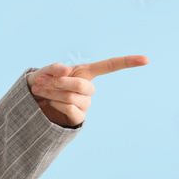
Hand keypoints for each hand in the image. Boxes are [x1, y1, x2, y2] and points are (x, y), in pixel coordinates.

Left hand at [27, 55, 148, 127]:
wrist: (32, 102)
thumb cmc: (41, 82)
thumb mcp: (45, 71)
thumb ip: (54, 68)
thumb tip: (66, 71)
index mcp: (86, 73)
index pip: (110, 66)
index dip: (128, 62)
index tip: (146, 59)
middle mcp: (88, 89)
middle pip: (81, 86)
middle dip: (59, 83)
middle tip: (41, 81)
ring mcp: (85, 104)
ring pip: (71, 97)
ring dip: (51, 92)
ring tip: (38, 89)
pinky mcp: (78, 118)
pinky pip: (69, 109)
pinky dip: (55, 103)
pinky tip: (48, 102)